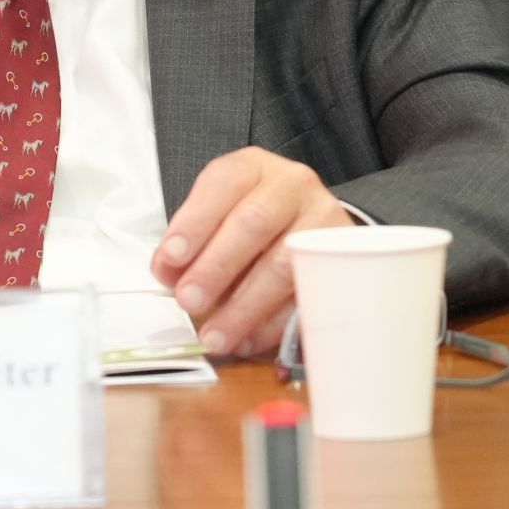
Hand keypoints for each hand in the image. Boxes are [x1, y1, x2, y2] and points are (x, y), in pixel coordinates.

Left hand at [150, 146, 355, 358]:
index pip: (224, 183)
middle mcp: (293, 187)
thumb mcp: (220, 215)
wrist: (313, 222)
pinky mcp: (340, 264)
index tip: (171, 258)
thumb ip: (191, 242)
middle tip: (189, 300)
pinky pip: (306, 297)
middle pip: (254, 223)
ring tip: (214, 335)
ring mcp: (322, 224)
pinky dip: (272, 325)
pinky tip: (246, 340)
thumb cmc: (256, 219)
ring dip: (243, 307)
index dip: (195, 221)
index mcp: (254, 168)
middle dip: (217, 267)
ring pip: (284, 265)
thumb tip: (169, 275)